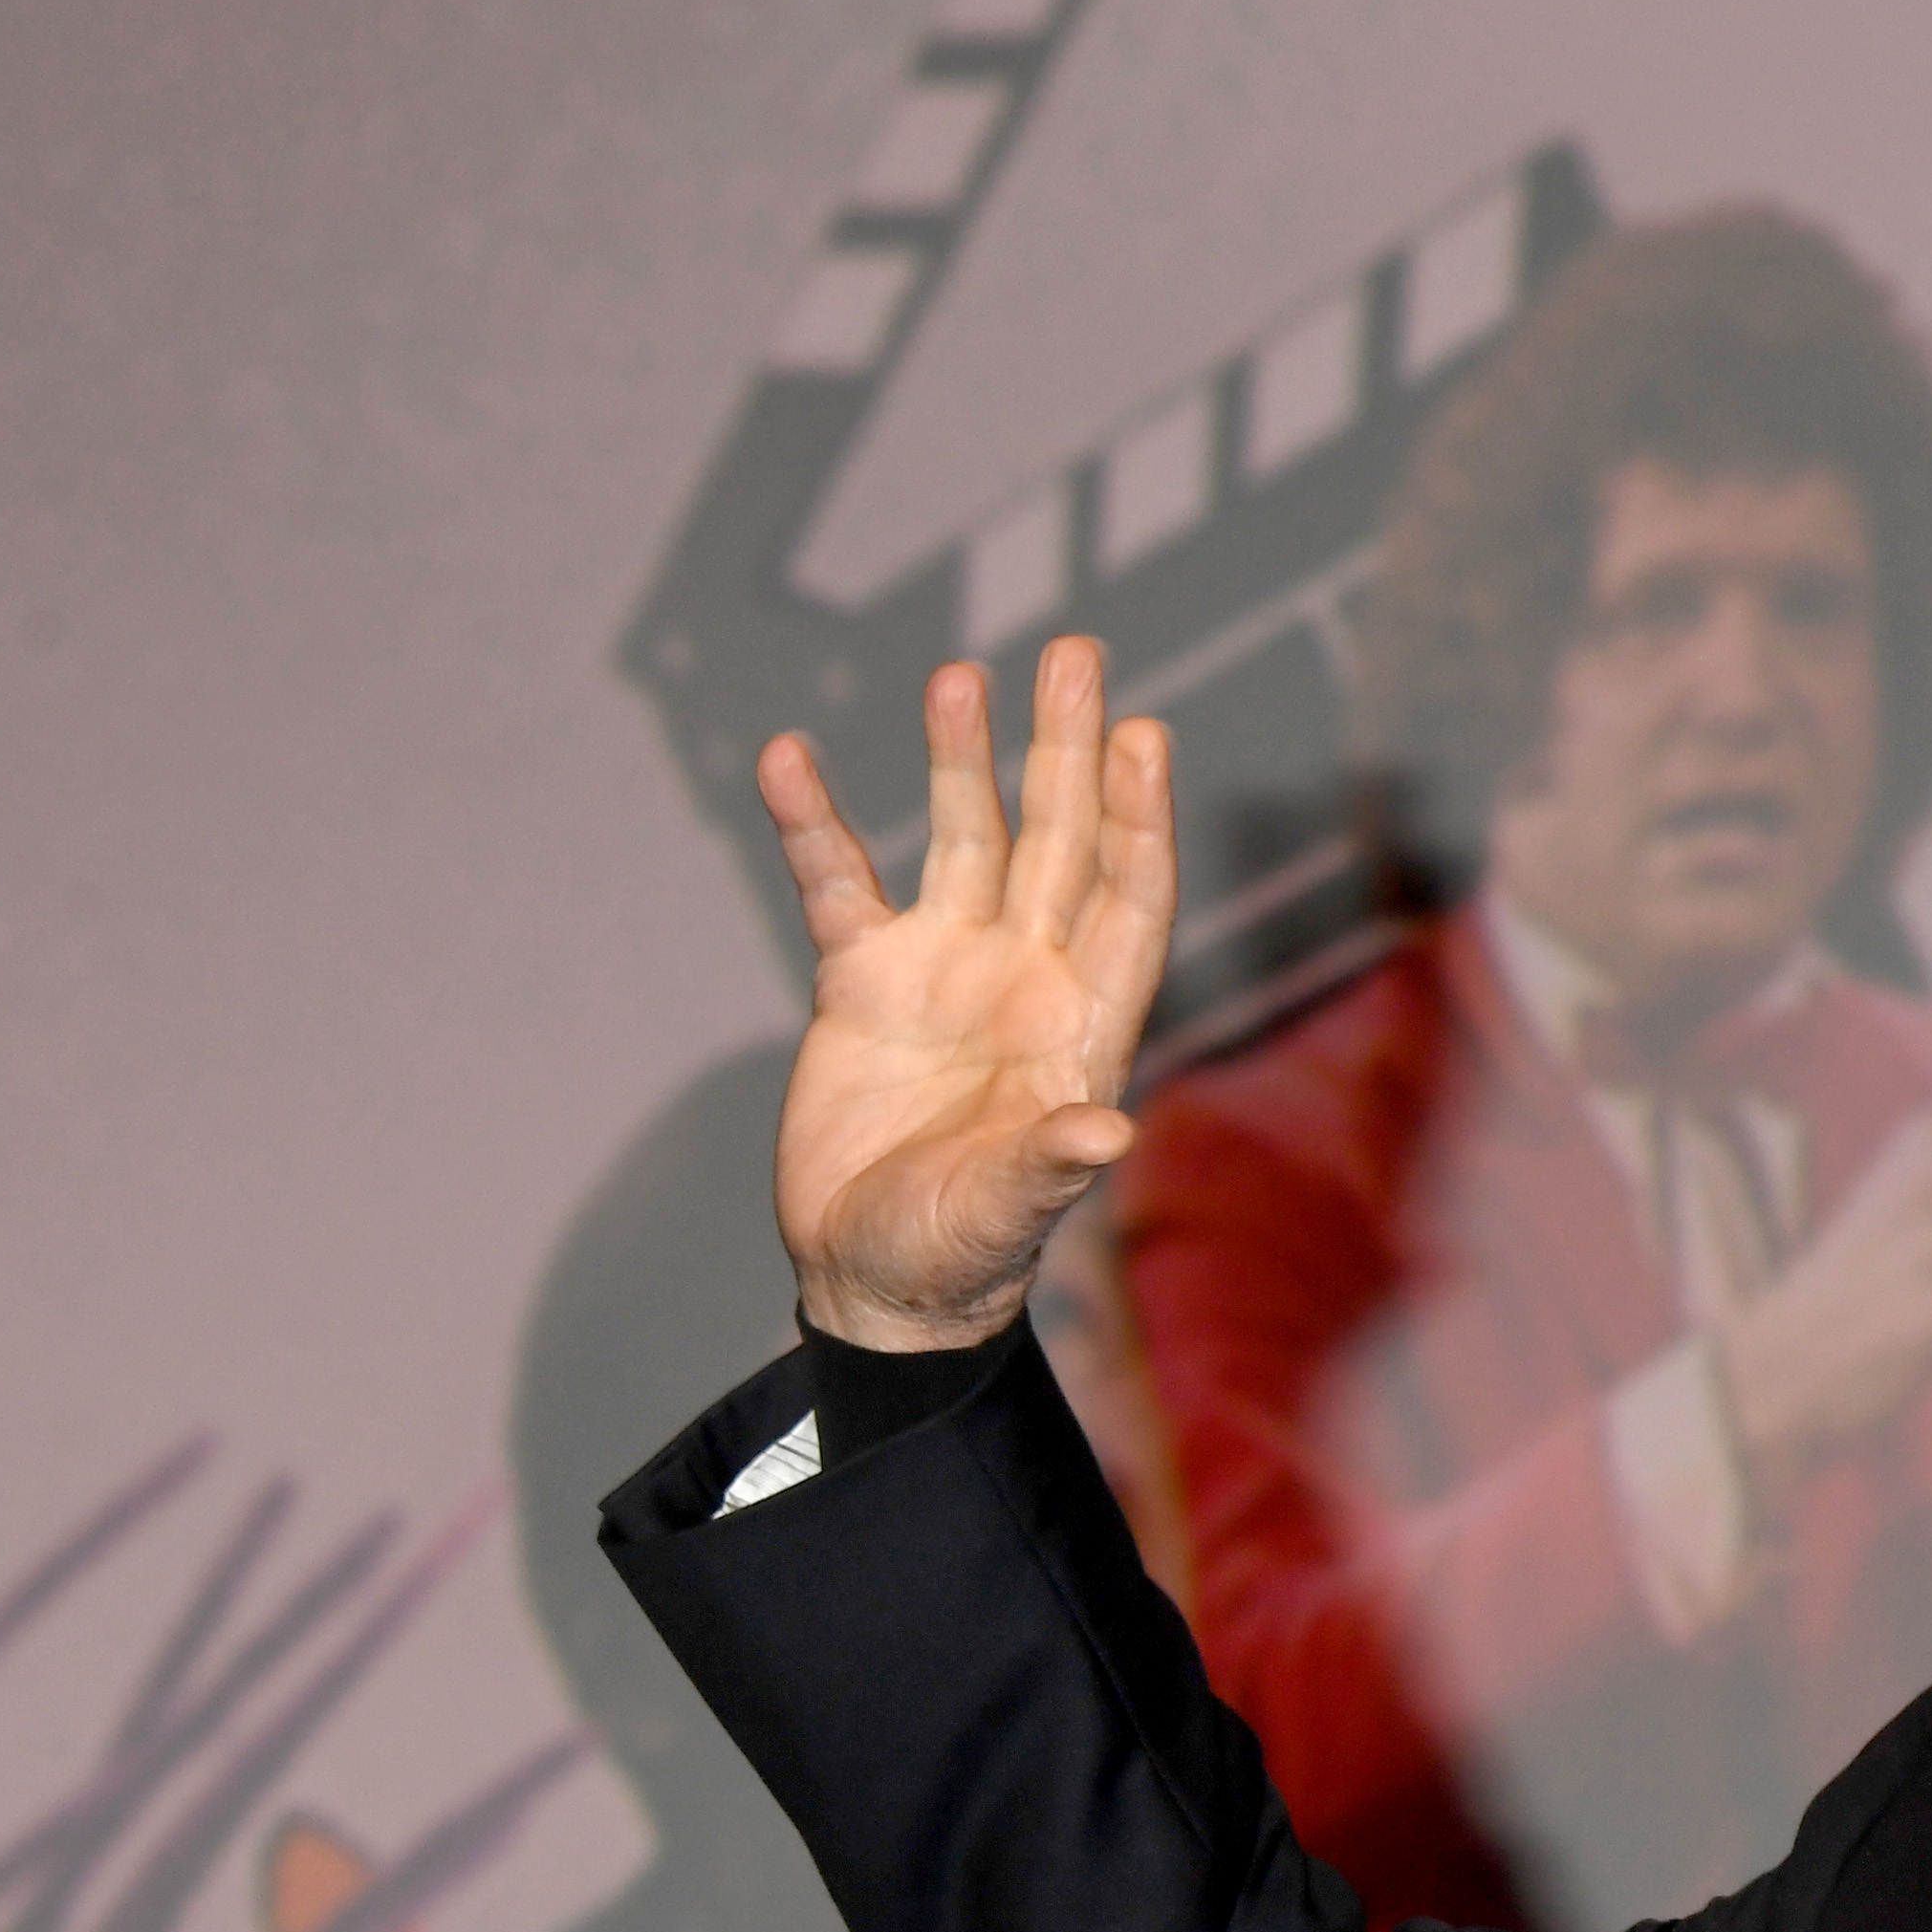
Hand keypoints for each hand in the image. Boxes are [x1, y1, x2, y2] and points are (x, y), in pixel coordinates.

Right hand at [757, 636, 1175, 1352]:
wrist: (876, 1280)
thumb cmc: (959, 1258)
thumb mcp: (1004, 1214)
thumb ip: (1049, 1164)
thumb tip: (1108, 1128)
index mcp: (1082, 1025)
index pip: (1127, 900)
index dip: (1138, 820)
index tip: (1143, 738)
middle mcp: (1026, 978)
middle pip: (1060, 841)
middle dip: (1068, 749)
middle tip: (1075, 651)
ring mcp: (946, 970)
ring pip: (963, 839)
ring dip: (961, 759)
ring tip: (960, 674)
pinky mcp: (862, 983)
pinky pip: (838, 884)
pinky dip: (814, 824)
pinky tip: (789, 758)